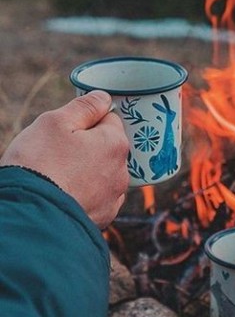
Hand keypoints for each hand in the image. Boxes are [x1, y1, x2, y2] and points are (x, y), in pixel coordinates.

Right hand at [0, 91, 129, 227]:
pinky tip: (66, 194)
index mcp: (115, 143)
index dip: (87, 121)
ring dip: (88, 172)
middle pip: (107, 148)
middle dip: (88, 147)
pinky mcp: (102, 218)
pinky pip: (98, 199)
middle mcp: (122, 171)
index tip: (68, 129)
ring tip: (60, 176)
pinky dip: (86, 195)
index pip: (109, 120)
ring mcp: (113, 197)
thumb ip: (84, 107)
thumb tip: (103, 98)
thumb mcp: (55, 122)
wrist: (30, 213)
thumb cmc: (40, 163)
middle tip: (58, 153)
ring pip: (103, 174)